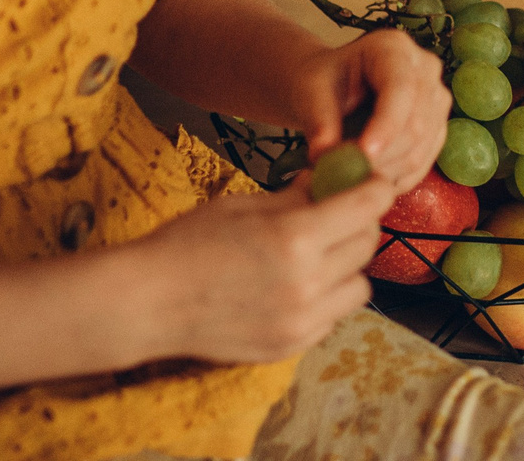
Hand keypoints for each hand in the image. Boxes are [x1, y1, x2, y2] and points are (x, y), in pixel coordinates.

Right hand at [124, 179, 389, 362]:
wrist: (149, 303)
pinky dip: (326, 299)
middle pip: (367, 245)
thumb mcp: (245, 204)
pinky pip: (333, 317)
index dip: (374, 188)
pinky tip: (296, 285)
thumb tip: (331, 177)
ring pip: (360, 287)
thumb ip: (296, 195)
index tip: (371, 182)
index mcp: (296, 237)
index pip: (367, 206)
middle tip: (339, 213)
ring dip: (348, 266)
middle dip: (359, 222)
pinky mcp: (292, 346)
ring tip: (317, 255)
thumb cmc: (188, 242)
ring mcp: (302, 321)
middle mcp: (308, 283)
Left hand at [284, 29, 450, 193]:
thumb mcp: (311, 93)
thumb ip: (318, 121)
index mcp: (393, 47)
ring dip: (387, 171)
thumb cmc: (324, 83)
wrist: (336, 89)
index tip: (363, 155)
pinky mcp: (438, 126)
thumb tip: (323, 156)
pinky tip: (369, 180)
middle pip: (416, 123)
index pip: (400, 89)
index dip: (385, 125)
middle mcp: (425, 68)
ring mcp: (437, 98)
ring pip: (421, 147)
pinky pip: (424, 162)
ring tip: (351, 178)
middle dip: (382, 156)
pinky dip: (396, 178)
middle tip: (346, 176)